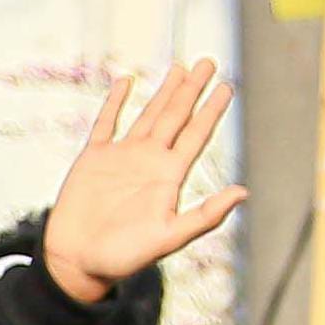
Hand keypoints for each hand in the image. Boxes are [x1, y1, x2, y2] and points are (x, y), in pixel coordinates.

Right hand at [44, 58, 246, 302]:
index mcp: (169, 178)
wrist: (80, 263)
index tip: (227, 87)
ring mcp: (122, 158)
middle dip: (192, 90)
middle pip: (177, 118)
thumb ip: (207, 215)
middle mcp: (150, 163)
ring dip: (165, 92)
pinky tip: (126, 82)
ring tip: (180, 66)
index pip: (196, 136)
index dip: (211, 110)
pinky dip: (115, 101)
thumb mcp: (171, 237)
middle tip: (209, 62)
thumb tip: (244, 192)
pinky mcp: (94, 158)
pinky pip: (107, 122)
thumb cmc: (126, 257)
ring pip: (149, 115)